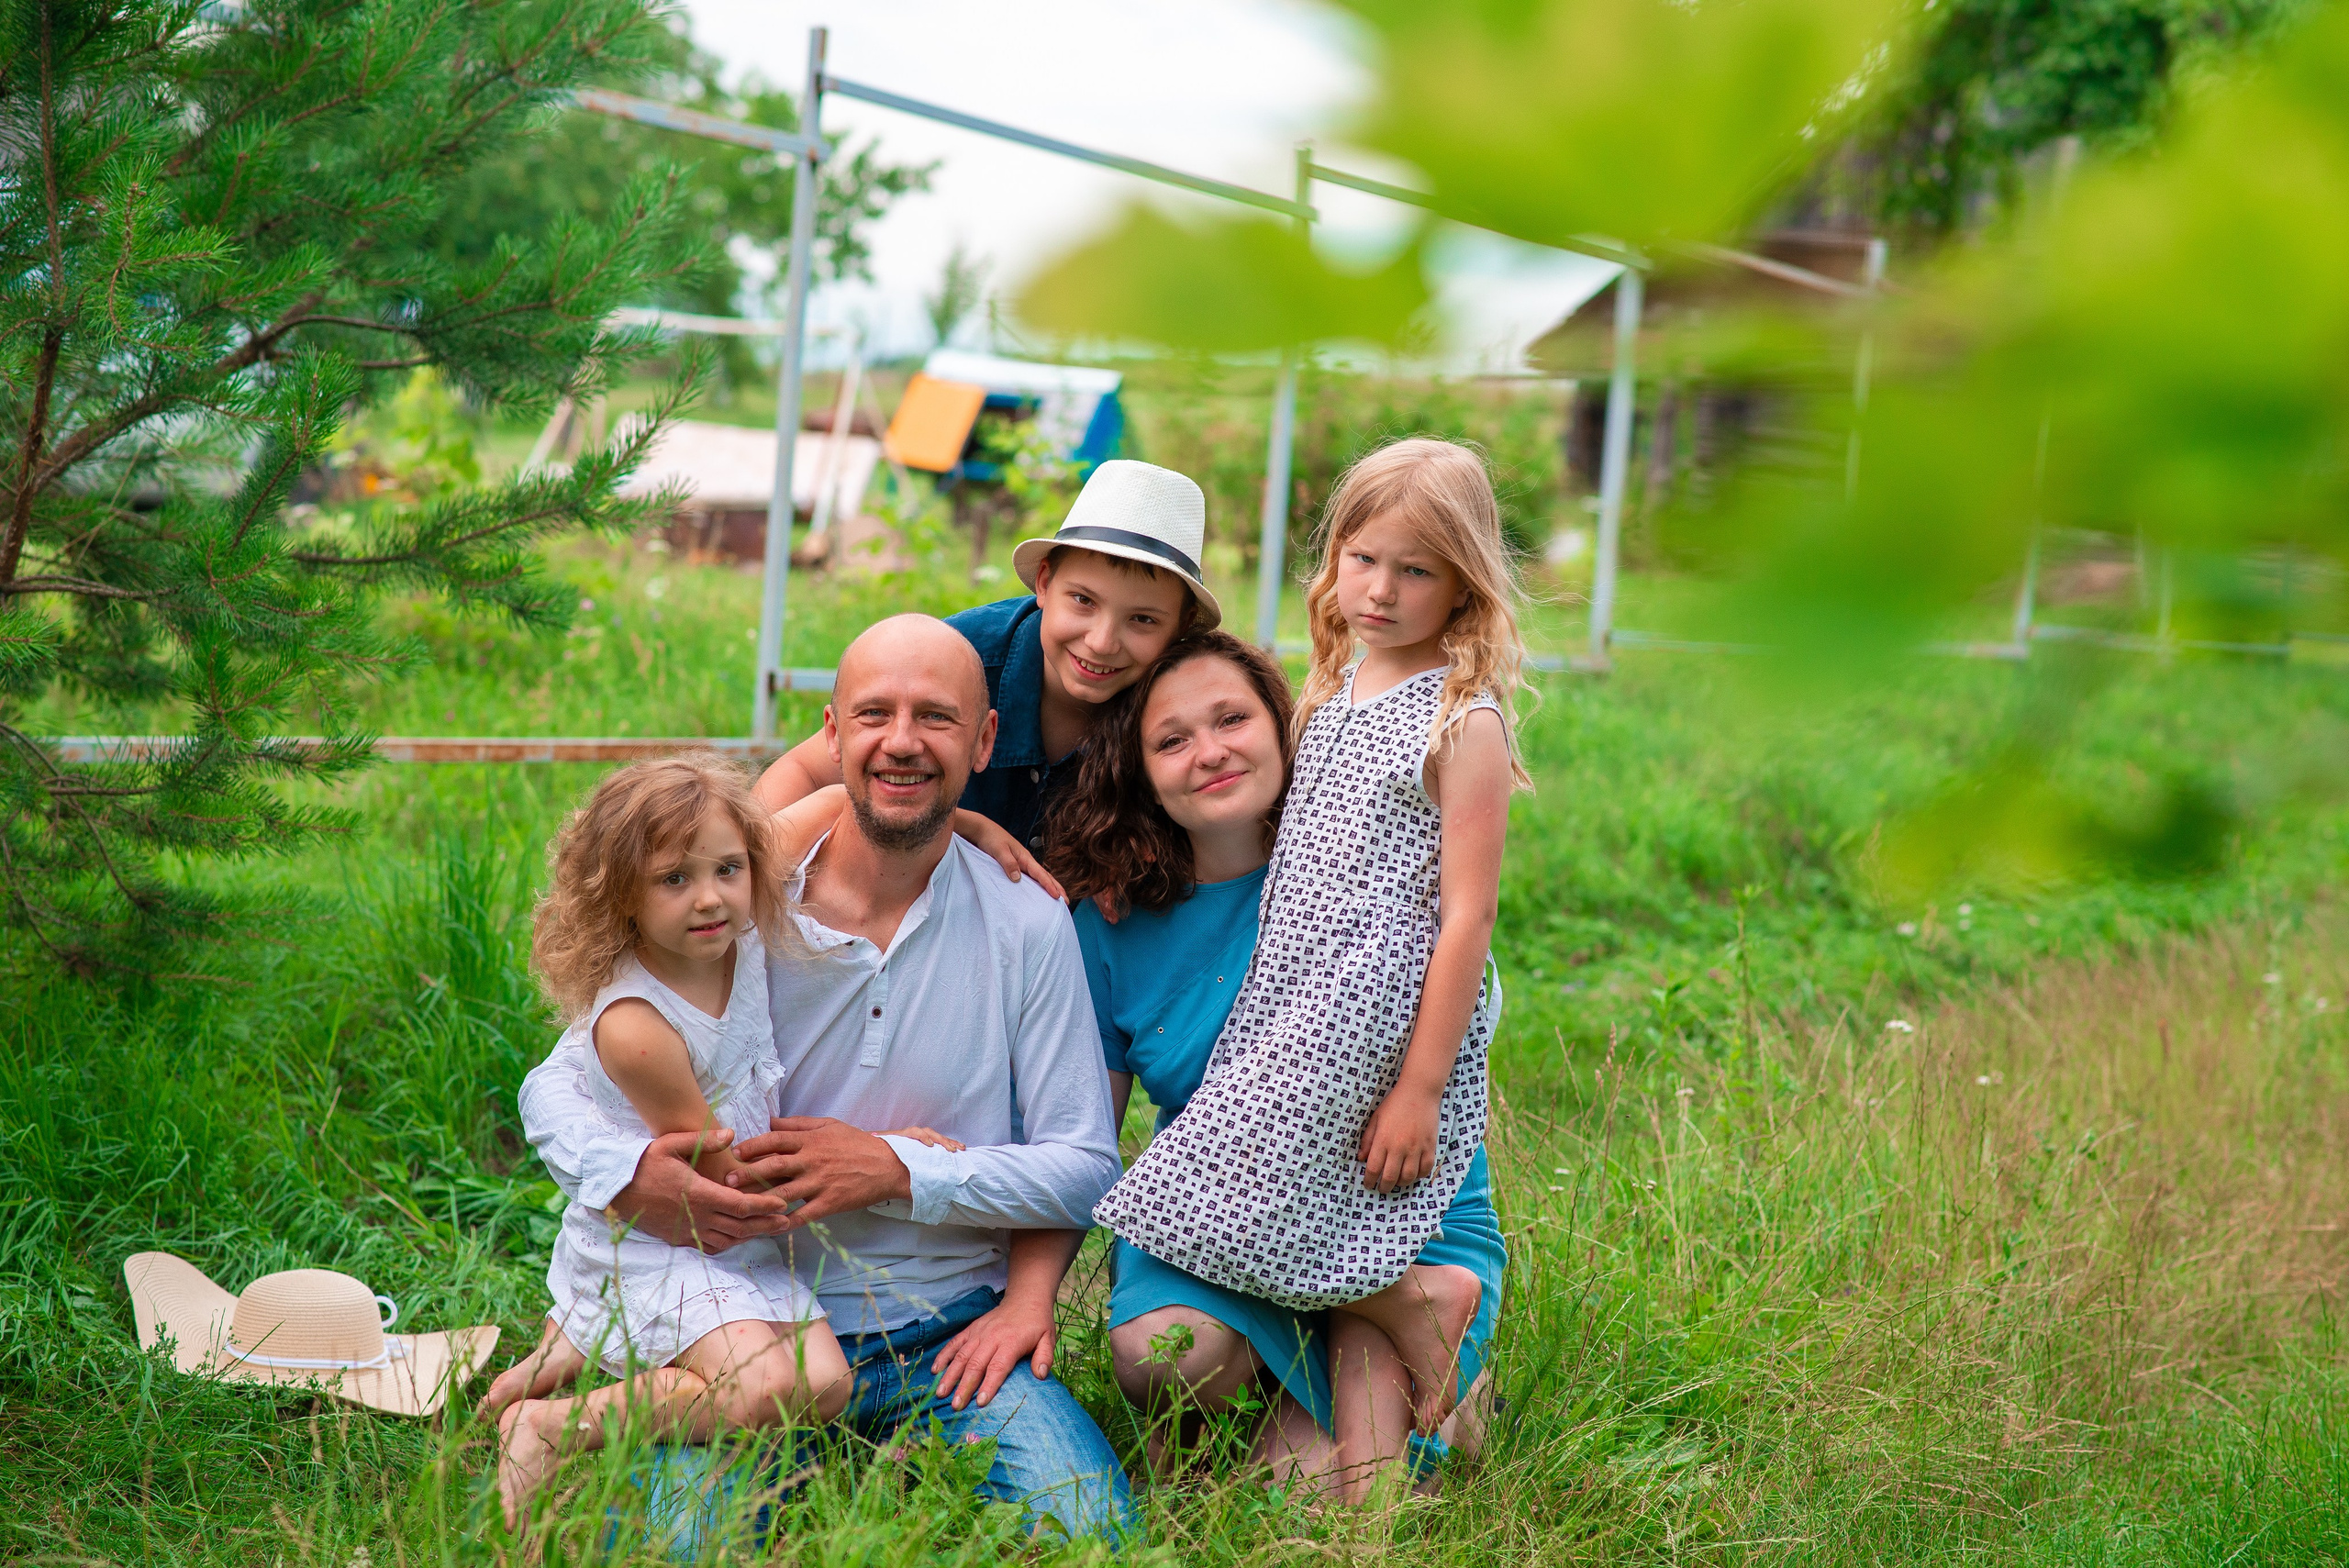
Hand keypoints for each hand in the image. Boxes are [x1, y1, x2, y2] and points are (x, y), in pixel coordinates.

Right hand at [610, 1129, 793, 1251]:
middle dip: (767, 1224)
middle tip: (789, 1222)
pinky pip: (710, 1246)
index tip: (784, 1204)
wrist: (616, 1190)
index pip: (741, 1205)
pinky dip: (729, 1243)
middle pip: (741, 1226)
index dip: (765, 1206)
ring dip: (751, 1235)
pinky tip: (739, 1238)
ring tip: (770, 1230)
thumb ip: (704, 1140)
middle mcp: (697, 1215)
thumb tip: (732, 1133)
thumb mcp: (671, 1144)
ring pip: (728, 1239)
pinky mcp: (679, 1238)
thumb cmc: (644, 1163)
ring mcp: (688, 1229)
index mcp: (699, 1193)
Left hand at [731, 1116, 913, 1229]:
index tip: (735, 1153)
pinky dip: (786, 1223)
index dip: (753, 1146)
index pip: (775, 1140)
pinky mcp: (830, 1203)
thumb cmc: (856, 1143)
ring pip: (784, 1193)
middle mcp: (813, 1160)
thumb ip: (799, 1123)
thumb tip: (770, 1120)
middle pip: (774, 1166)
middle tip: (727, 1180)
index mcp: (811, 1140)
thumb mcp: (829, 1125)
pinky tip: (770, 1228)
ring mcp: (821, 1183)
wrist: (888, 1166)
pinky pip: (804, 1215)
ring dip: (760, 1200)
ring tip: (740, 1206)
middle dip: (748, 1174)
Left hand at [882, 1126, 965, 1150]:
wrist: (889, 1141)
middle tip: (950, 1149)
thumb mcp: (883, 1142)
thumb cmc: (887, 1143)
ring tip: (959, 1148)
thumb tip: (871, 1135)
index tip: (929, 1145)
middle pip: (931, 1134)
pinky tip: (961, 1148)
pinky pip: (942, 1142)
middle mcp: (918, 1133)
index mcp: (907, 1133)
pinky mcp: (930, 1142)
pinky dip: (952, 1144)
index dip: (923, 1138)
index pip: (916, 1132)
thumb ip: (880, 1139)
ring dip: (950, 1142)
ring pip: (939, 1137)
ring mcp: (925, 1137)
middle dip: (942, 1141)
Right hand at [930, 1292, 1055, 1409]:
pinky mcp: (971, 1329)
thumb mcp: (1048, 1338)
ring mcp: (979, 1332)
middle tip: (956, 1406)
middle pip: (975, 1364)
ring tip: (940, 1393)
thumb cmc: (1037, 1323)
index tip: (980, 1402)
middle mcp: (992, 1337)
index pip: (998, 1366)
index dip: (989, 1385)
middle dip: (964, 1386)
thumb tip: (1041, 1375)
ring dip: (950, 1375)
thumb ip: (1044, 1357)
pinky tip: (935, 1370)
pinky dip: (944, 1356)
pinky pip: (954, 1343)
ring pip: (961, 1355)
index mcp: (1011, 1341)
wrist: (1025, 1298)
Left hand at [953, 808, 1065, 900]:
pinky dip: (1037, 885)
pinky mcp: (1014, 865)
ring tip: (1057, 898)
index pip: (1041, 874)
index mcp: (1025, 857)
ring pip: (1039, 877)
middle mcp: (1026, 861)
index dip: (1050, 886)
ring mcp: (1021, 863)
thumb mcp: (999, 851)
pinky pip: (1029, 878)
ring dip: (1049, 887)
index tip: (1058, 896)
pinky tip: (1037, 892)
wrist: (982, 830)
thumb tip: (1017, 878)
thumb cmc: (991, 838)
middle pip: (1045, 876)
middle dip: (1057, 888)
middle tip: (1066, 902)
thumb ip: (1008, 864)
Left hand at [1357, 1085, 1440, 1193]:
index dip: (1369, 1180)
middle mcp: (1399, 1147)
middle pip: (1390, 1177)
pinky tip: (1413, 1174)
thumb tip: (1361, 1158)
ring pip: (1408, 1177)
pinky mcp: (1430, 1147)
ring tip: (1396, 1182)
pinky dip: (1418, 1176)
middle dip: (1384, 1187)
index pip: (1373, 1168)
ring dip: (1401, 1183)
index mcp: (1383, 1140)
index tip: (1368, 1184)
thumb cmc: (1394, 1104)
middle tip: (1381, 1188)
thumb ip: (1367, 1140)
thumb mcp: (1376, 1119)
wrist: (1419, 1092)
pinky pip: (1425, 1169)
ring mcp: (1416, 1148)